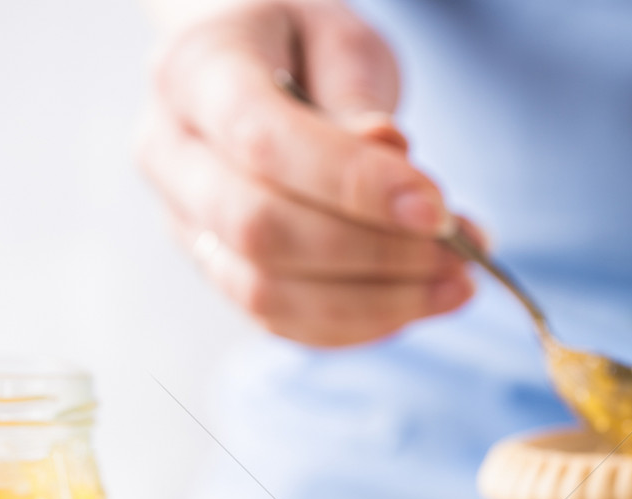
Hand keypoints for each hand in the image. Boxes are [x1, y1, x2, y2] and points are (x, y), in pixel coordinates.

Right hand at [137, 1, 474, 344]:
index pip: (263, 143)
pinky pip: (285, 325)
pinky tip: (419, 302)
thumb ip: (355, 95)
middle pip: (260, 232)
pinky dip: (360, 325)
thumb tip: (389, 155)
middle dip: (372, 255)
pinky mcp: (222, 275)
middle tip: (458, 254)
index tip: (435, 210)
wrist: (254, 69)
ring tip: (454, 283)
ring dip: (374, 304)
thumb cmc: (299, 46)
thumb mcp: (336, 39)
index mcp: (194, 73)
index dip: (352, 186)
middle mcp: (172, 156)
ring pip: (268, 296)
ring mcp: (188, 227)